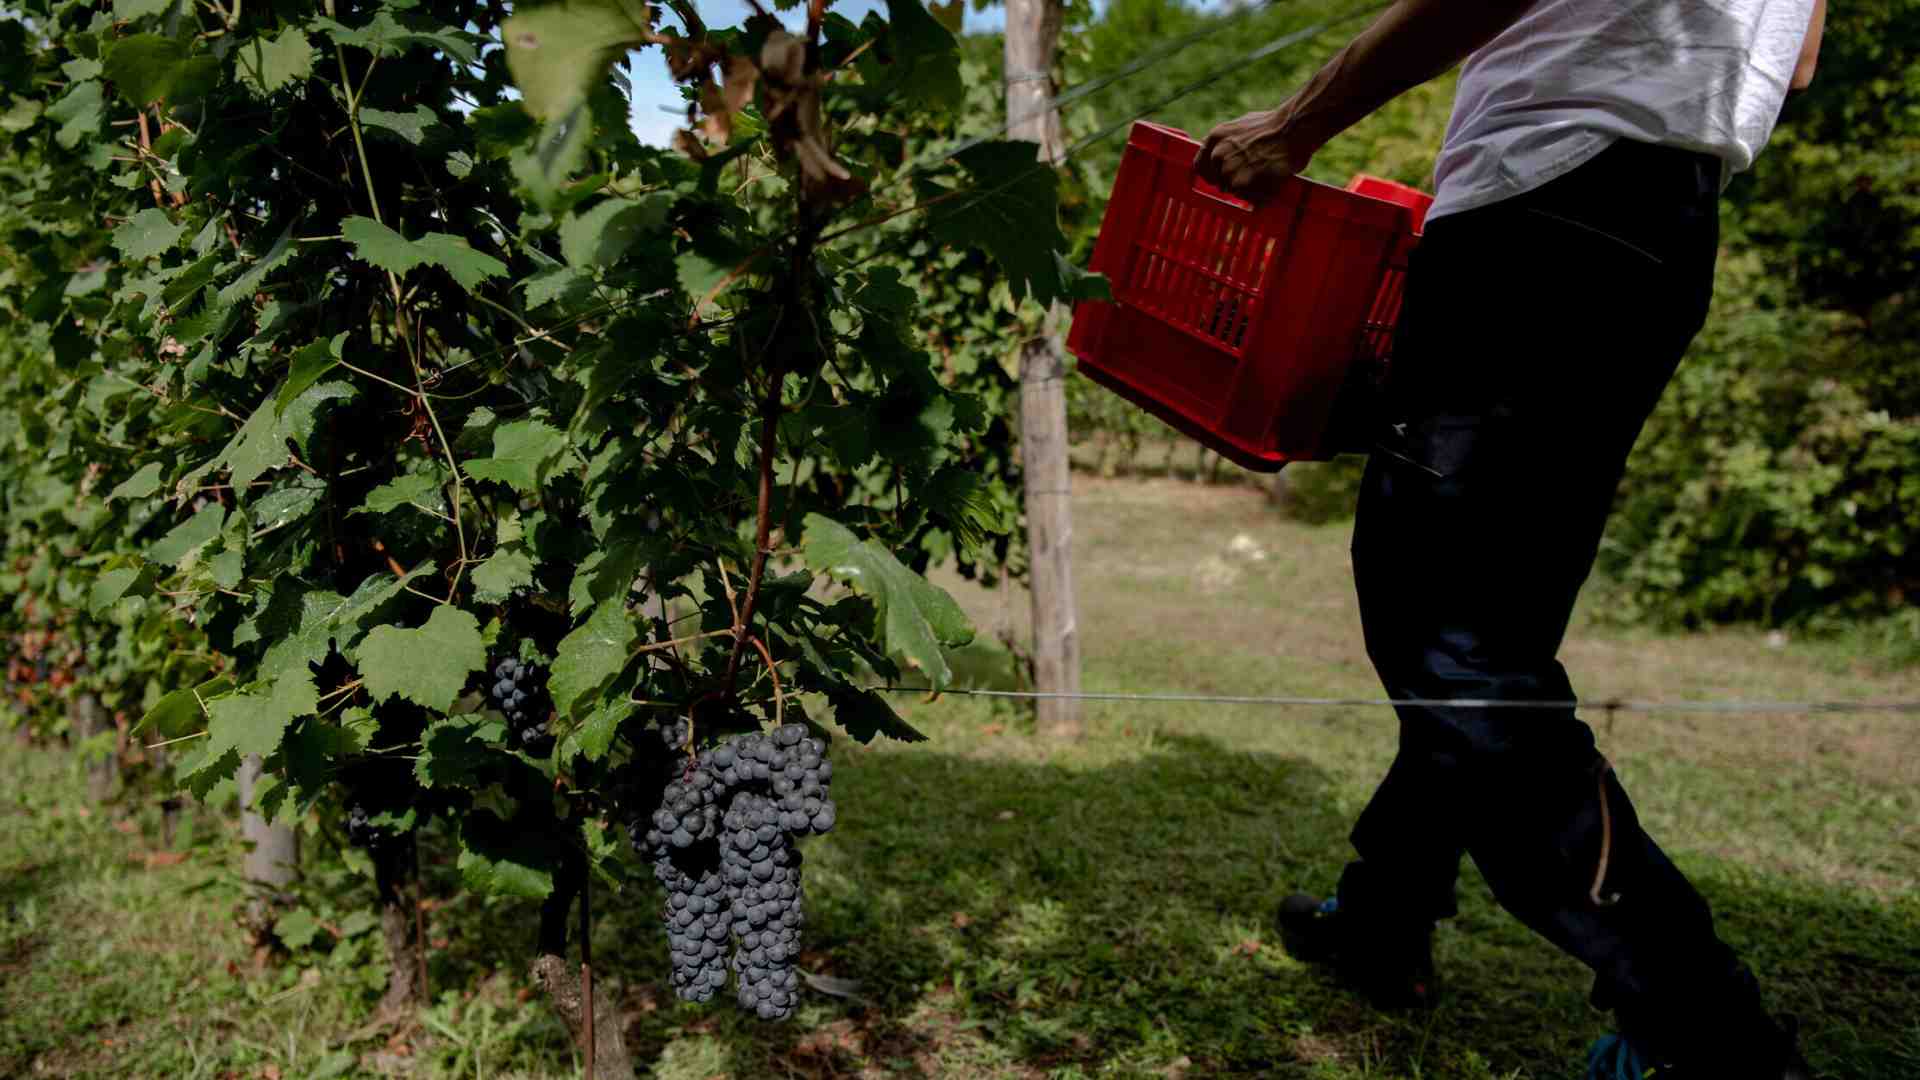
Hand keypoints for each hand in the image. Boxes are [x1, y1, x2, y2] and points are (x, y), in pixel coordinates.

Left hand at [1195, 109, 1312, 201]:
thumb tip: (1220, 151)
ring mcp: (1231, 167)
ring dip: (1246, 188)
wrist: (1293, 127)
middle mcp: (1219, 153)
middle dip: (1232, 182)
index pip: (1200, 166)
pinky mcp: (1244, 180)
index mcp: (1216, 136)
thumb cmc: (1273, 125)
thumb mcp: (1242, 125)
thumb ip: (1228, 139)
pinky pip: (1245, 195)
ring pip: (1232, 189)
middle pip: (1219, 180)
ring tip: (1263, 178)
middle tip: (1250, 178)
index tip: (1218, 180)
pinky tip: (1268, 183)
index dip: (1211, 175)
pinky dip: (1256, 195)